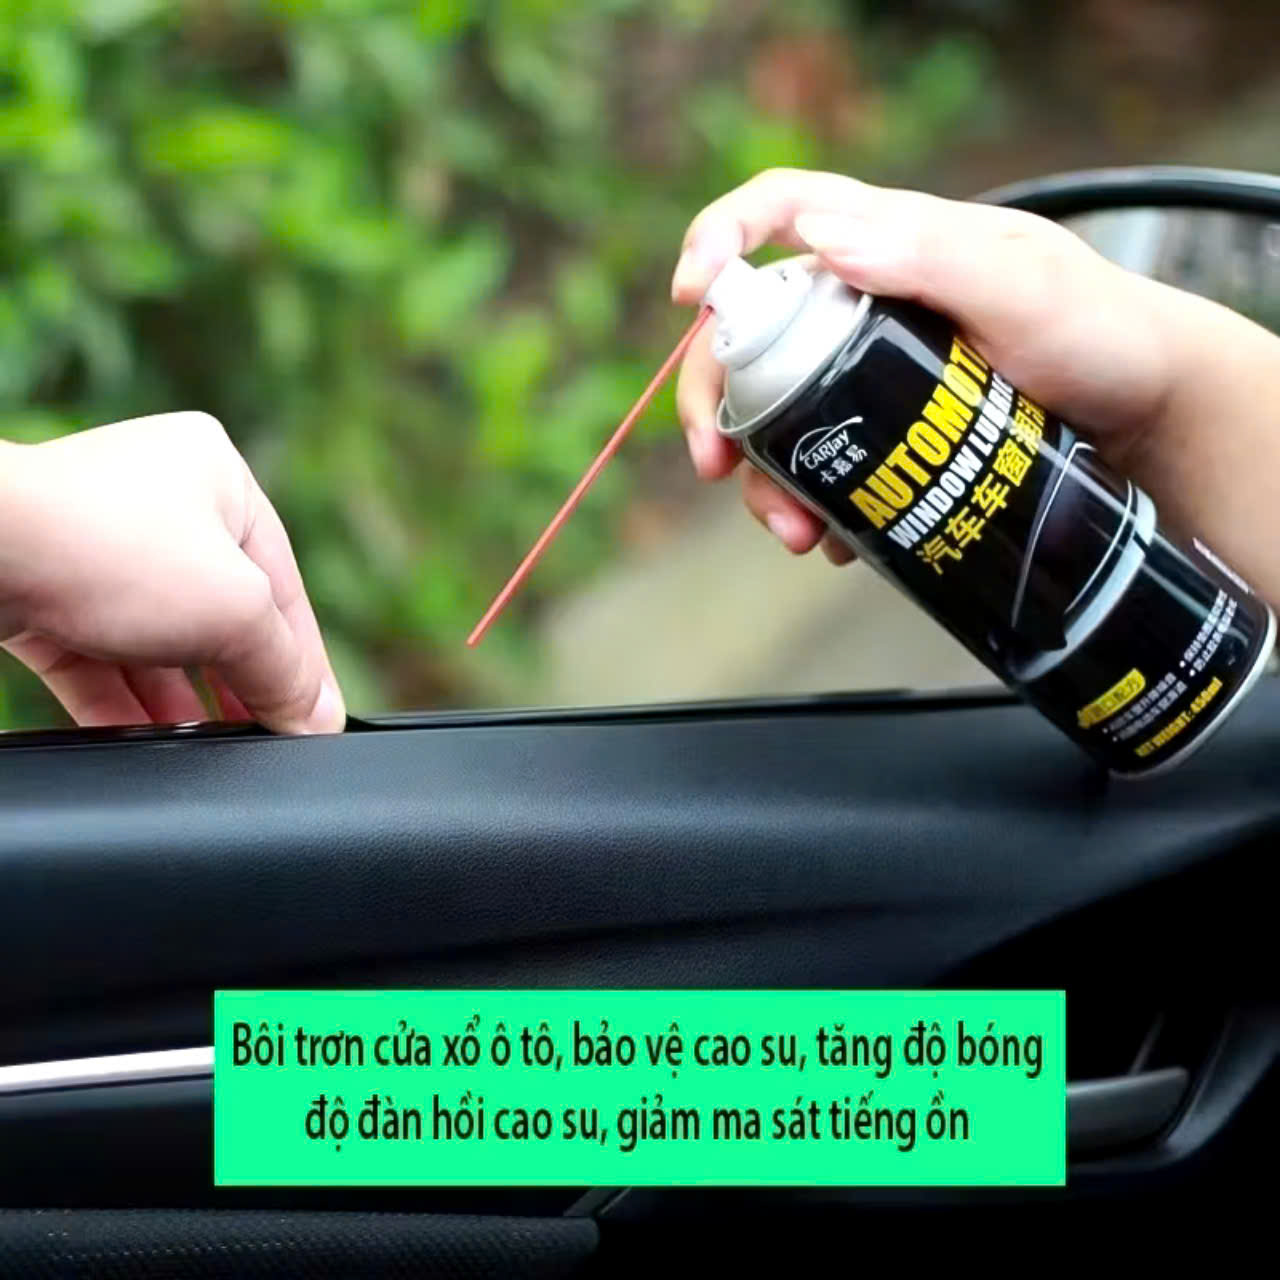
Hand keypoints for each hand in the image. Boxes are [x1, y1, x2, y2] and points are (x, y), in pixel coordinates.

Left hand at [0, 412, 345, 733]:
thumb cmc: (109, 548)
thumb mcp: (236, 611)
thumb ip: (285, 668)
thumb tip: (317, 717)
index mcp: (220, 478)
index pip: (282, 586)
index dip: (302, 662)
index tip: (312, 722)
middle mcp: (159, 501)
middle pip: (220, 614)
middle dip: (238, 684)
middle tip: (261, 741)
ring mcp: (95, 545)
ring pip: (157, 640)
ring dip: (181, 700)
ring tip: (207, 751)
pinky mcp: (43, 589)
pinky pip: (99, 656)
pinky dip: (122, 702)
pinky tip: (145, 743)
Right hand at [670, 169, 1279, 606]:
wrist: (1139, 417)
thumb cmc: (1097, 331)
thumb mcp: (1025, 286)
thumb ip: (932, 254)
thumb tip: (823, 240)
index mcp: (886, 242)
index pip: (780, 212)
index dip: (719, 240)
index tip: (691, 296)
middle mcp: (861, 304)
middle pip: (750, 337)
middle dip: (716, 402)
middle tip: (716, 463)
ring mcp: (867, 374)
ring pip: (776, 418)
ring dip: (764, 479)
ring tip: (798, 533)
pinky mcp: (883, 434)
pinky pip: (821, 467)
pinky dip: (813, 507)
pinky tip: (838, 539)